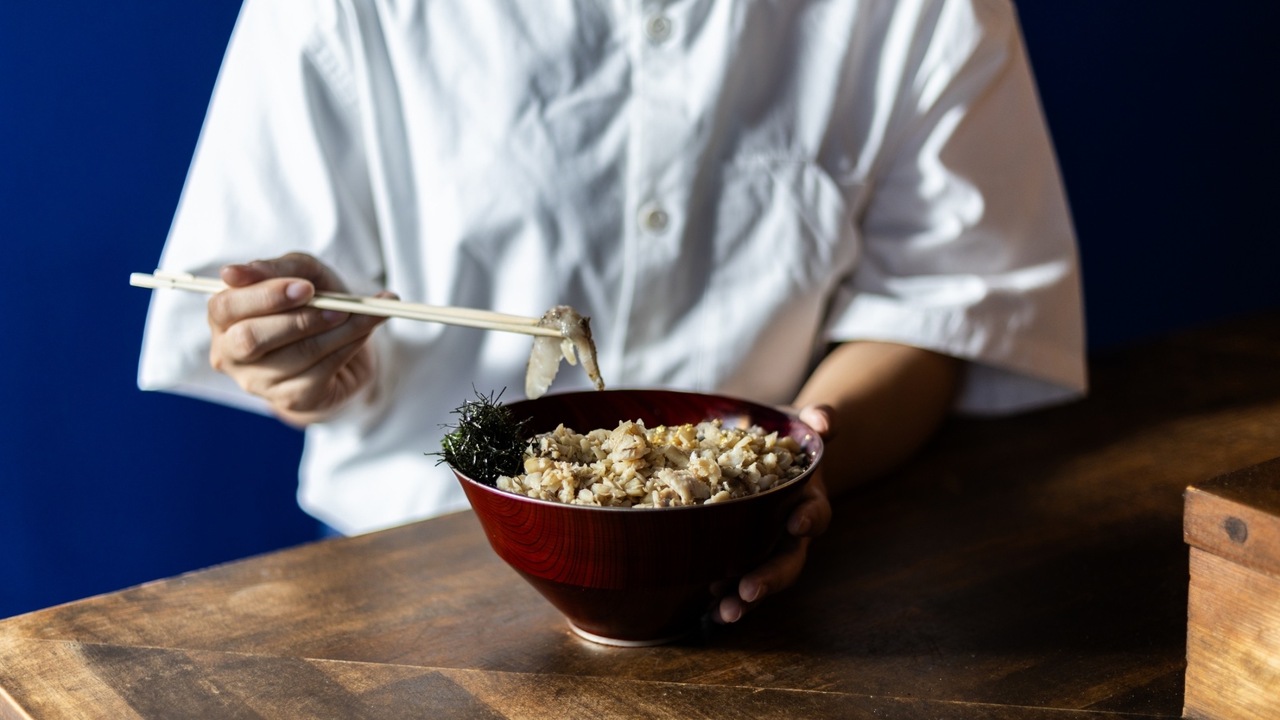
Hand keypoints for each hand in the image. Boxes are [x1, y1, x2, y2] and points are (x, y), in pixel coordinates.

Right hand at [207, 252, 391, 426]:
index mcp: (224, 317)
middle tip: (337, 306)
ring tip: (361, 312)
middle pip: (251, 339)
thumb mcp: (304, 274)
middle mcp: (231, 353)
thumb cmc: (312, 303)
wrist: (341, 342)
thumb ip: (280, 268)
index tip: (305, 286)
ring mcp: (258, 381)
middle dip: (299, 319)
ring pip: (298, 354)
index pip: (225, 307)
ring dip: (338, 330)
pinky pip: (322, 370)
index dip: (264, 296)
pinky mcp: (291, 399)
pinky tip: (365, 329)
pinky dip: (350, 344)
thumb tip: (240, 272)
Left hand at [711, 404, 833, 623]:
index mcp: (806, 501)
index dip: (809, 519)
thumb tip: (824, 420)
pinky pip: (734, 582)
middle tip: (749, 591)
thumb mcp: (800, 425)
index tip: (797, 522)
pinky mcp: (740, 556)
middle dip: (770, 578)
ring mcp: (765, 548)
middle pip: (788, 560)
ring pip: (761, 579)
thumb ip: (817, 419)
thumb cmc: (786, 439)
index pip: (815, 513)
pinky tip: (703, 613)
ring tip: (724, 614)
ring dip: (744, 600)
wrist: (770, 456)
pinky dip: (721, 599)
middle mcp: (789, 533)